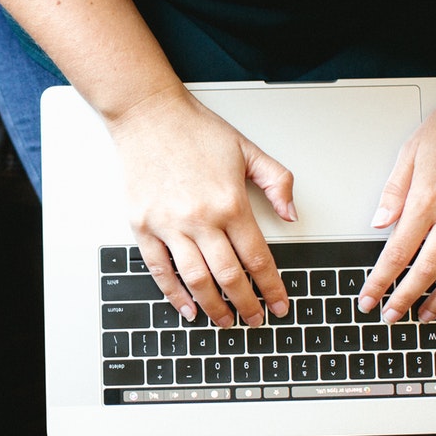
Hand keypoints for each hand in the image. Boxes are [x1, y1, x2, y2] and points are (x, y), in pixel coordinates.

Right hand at [108, 86, 296, 327]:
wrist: (148, 115)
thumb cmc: (194, 130)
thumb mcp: (248, 149)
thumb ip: (277, 182)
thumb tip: (292, 215)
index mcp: (230, 202)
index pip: (258, 258)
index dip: (271, 288)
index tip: (278, 305)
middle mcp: (201, 218)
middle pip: (230, 277)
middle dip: (246, 305)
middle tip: (254, 319)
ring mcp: (169, 225)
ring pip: (196, 280)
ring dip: (214, 307)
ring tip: (225, 320)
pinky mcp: (143, 226)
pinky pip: (160, 270)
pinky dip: (174, 294)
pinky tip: (187, 307)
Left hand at [358, 91, 435, 322]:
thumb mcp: (411, 152)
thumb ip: (393, 192)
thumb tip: (379, 223)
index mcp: (427, 198)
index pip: (397, 252)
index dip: (380, 281)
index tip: (369, 298)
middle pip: (426, 269)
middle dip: (405, 298)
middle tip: (391, 315)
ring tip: (426, 315)